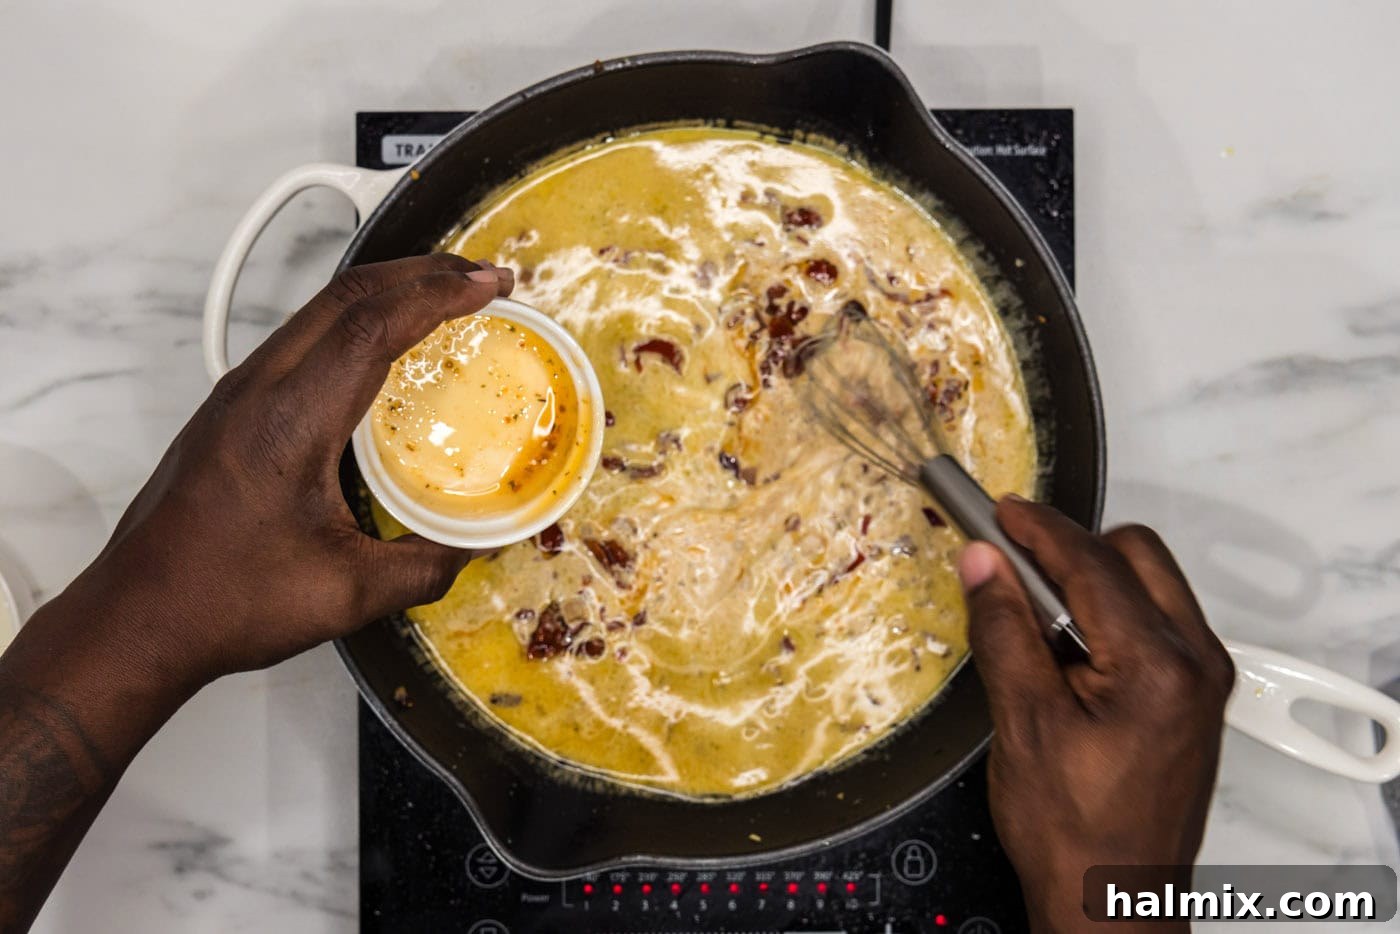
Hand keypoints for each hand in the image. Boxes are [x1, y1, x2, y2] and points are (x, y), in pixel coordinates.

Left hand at [81, 253, 513, 688]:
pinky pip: (303, 341)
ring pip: (319, 311)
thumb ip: (425, 566)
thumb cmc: (226, 602)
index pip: (370, 326)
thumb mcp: (346, 594)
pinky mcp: (231, 410)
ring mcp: (238, 394)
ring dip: (387, 294)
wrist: (136, 619)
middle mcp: (258, 390)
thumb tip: (479, 546)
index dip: (436, 296)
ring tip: (445, 303)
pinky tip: (387, 352)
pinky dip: (356, 325)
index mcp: (288, 421)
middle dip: (420, 275)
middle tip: (482, 281)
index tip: (489, 286)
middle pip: (345, 295)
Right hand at [959, 498, 1234, 931]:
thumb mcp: (1023, 721)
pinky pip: (1152, 619)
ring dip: (1089, 579)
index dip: (1038, 529)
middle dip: (1071, 548)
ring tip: (1032, 616)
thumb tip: (985, 564)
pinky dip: (1106, 612)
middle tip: (1011, 564)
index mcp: (1158, 666)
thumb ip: (1004, 629)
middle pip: (1135, 554)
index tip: (998, 513)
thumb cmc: (1073, 831)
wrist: (1111, 898)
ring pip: (1147, 581)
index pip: (1094, 564)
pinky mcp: (1192, 694)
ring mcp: (1201, 678)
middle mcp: (1196, 662)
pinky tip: (1062, 647)